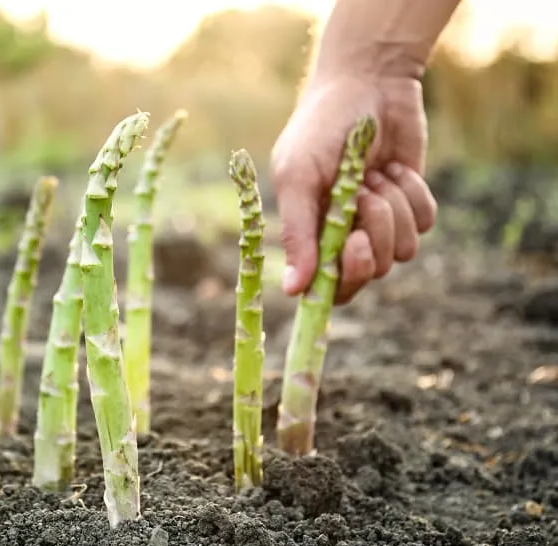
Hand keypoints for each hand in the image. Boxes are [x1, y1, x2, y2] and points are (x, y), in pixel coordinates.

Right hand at [270, 73, 436, 303]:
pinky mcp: (411, 205)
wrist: (367, 83)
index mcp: (311, 235)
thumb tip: (293, 292)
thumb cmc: (319, 129)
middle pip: (370, 275)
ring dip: (392, 209)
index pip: (328, 287)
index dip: (345, 278)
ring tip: (374, 174)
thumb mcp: (298, 178)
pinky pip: (423, 224)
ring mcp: (381, 223)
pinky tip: (394, 168)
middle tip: (366, 200)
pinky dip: (412, 194)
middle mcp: (344, 236)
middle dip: (375, 238)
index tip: (354, 244)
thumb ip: (297, 234)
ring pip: (402, 251)